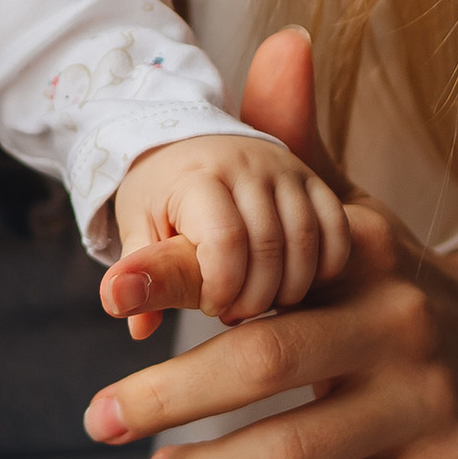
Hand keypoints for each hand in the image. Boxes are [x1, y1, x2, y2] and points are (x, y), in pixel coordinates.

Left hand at [81, 27, 457, 458]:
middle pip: (264, 362)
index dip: (175, 277)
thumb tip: (282, 40)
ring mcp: (430, 405)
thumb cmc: (391, 284)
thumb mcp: (347, 215)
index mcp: (361, 255)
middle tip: (100, 419)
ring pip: (300, 450)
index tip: (108, 292)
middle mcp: (399, 324)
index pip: (253, 265)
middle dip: (170, 396)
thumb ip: (296, 144)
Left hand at [98, 128, 352, 330]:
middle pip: (269, 246)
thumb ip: (137, 268)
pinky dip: (325, 267)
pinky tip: (297, 285)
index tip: (211, 306)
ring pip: (306, 241)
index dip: (222, 287)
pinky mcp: (313, 181)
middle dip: (255, 296)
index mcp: (198, 176)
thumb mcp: (138, 226)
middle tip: (235, 313)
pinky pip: (336, 229)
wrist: (188, 145)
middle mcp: (248, 165)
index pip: (225, 240)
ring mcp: (286, 170)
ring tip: (262, 302)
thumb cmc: (160, 196)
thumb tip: (120, 305)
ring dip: (290, 287)